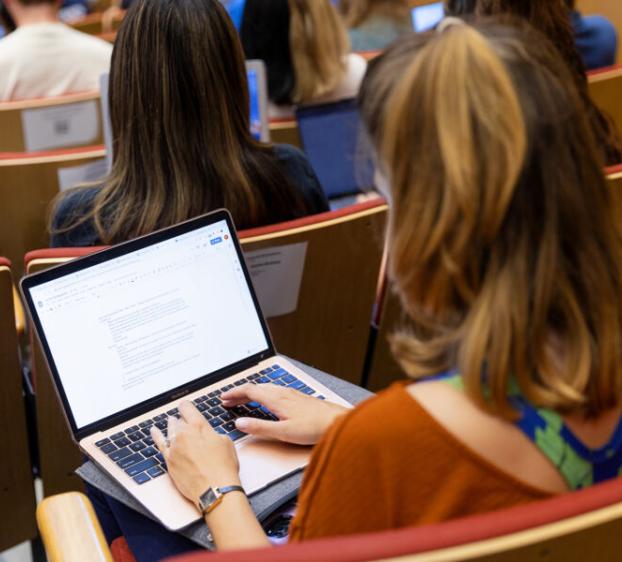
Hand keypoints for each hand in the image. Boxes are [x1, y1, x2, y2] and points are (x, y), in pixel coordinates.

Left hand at [151, 402, 240, 506]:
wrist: (215, 489)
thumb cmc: (223, 467)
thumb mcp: (225, 441)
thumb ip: (211, 433)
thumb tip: (206, 434)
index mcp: (199, 426)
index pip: (187, 408)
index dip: (186, 407)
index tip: (186, 407)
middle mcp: (184, 434)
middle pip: (178, 420)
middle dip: (183, 421)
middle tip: (188, 424)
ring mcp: (175, 447)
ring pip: (170, 431)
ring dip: (173, 427)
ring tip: (173, 423)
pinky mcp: (169, 460)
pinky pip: (160, 444)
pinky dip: (156, 436)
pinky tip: (154, 431)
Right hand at [220, 384, 347, 444]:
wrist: (339, 422)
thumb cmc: (315, 428)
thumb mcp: (283, 432)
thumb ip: (260, 428)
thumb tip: (239, 423)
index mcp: (276, 399)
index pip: (250, 390)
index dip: (234, 393)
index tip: (223, 398)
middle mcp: (283, 393)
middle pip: (256, 388)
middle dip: (240, 393)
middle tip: (227, 400)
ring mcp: (291, 394)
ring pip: (266, 389)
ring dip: (251, 393)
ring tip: (242, 401)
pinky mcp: (298, 398)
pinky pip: (274, 391)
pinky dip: (263, 395)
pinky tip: (266, 402)